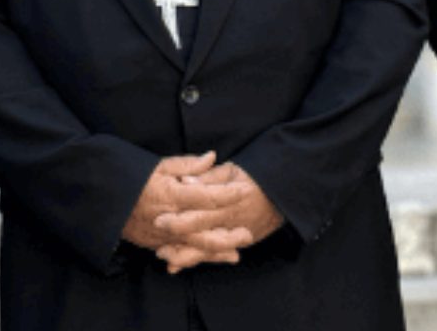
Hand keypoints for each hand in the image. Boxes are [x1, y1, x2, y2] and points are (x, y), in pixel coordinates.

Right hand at [122, 152, 252, 266]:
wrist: (99, 199)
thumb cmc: (129, 176)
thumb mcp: (156, 165)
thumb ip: (187, 165)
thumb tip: (212, 157)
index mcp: (171, 194)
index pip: (207, 196)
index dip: (228, 194)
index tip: (244, 190)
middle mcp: (169, 218)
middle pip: (206, 231)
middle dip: (229, 233)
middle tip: (248, 232)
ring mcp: (162, 235)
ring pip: (195, 248)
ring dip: (217, 251)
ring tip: (236, 252)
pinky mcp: (155, 244)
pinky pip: (181, 254)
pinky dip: (198, 257)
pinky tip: (211, 258)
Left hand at [154, 161, 284, 272]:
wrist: (280, 197)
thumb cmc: (252, 179)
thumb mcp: (231, 171)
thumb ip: (207, 176)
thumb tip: (184, 180)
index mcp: (227, 201)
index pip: (200, 213)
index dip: (179, 218)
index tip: (158, 219)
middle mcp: (230, 221)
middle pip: (201, 235)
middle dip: (177, 241)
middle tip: (156, 243)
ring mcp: (234, 235)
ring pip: (207, 251)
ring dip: (184, 256)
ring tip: (162, 254)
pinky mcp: (237, 243)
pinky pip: (214, 255)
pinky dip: (195, 260)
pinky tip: (176, 265)